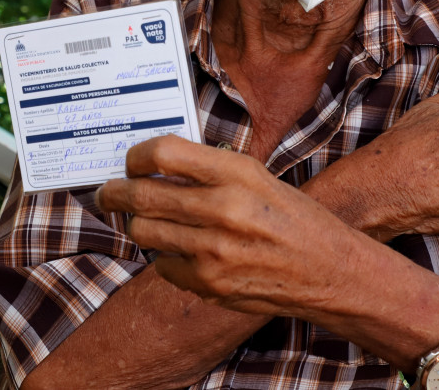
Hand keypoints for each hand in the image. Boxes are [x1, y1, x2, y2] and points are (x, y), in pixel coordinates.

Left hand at [96, 135, 353, 318]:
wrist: (329, 271)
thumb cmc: (294, 218)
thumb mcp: (258, 177)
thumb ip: (210, 169)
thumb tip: (156, 163)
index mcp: (237, 174)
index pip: (164, 154)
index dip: (137, 156)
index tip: (132, 161)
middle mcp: (224, 210)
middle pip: (142, 195)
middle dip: (116, 192)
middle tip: (109, 192)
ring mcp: (215, 252)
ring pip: (144, 231)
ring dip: (137, 224)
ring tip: (144, 219)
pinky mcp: (210, 285)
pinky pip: (162, 264)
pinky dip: (163, 254)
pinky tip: (179, 248)